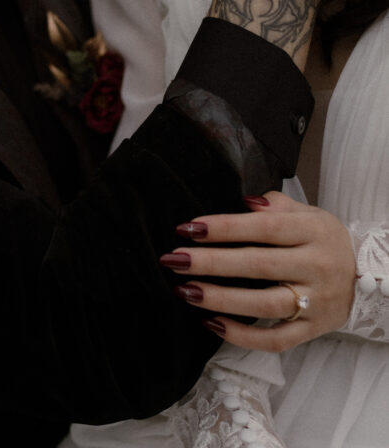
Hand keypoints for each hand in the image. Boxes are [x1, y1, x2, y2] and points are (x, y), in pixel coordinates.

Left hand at [161, 190, 355, 351]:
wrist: (369, 276)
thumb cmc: (323, 239)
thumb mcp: (308, 213)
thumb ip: (275, 205)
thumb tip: (244, 202)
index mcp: (313, 231)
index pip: (263, 228)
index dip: (224, 227)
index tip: (188, 228)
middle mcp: (316, 267)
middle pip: (258, 265)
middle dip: (211, 262)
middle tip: (173, 259)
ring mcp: (315, 302)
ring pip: (263, 305)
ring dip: (220, 299)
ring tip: (184, 290)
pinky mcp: (313, 330)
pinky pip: (275, 340)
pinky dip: (243, 336)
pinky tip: (211, 323)